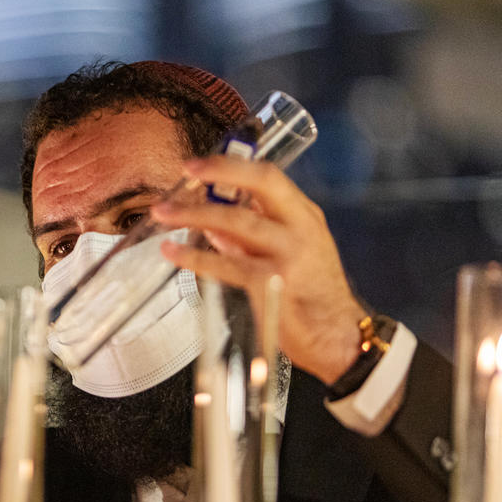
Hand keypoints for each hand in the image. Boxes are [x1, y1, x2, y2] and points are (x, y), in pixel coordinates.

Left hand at [155, 156, 365, 384]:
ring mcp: (288, 254)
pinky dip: (195, 257)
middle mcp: (300, 229)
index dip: (233, 165)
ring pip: (236, 222)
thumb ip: (254, 239)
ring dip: (195, 215)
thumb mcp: (292, 255)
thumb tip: (212, 226)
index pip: (270, 177)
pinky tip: (174, 254)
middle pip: (259, 185)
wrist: (337, 338)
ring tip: (164, 214)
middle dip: (218, 173)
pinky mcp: (271, 282)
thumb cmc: (313, 298)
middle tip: (185, 172)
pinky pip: (225, 264)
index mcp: (305, 217)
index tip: (201, 163)